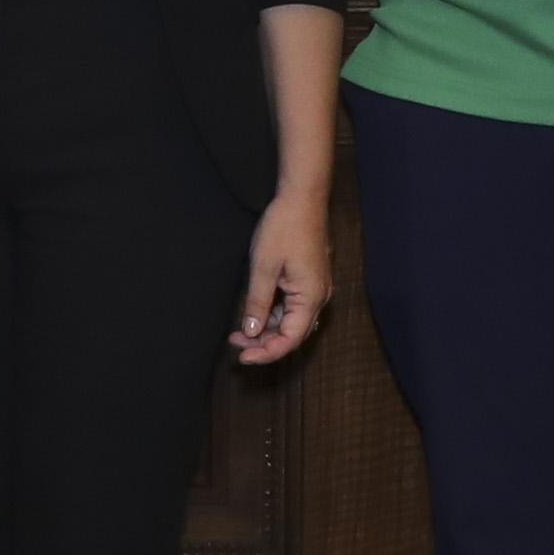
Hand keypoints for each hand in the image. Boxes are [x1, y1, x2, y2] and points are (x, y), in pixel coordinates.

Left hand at [228, 191, 328, 364]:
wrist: (302, 197)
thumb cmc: (284, 227)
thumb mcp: (263, 267)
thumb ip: (257, 303)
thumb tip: (251, 332)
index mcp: (310, 297)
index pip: (290, 340)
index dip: (266, 353)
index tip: (242, 357)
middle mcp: (318, 297)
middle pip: (292, 334)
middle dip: (264, 343)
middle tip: (235, 344)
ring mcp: (315, 288)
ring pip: (291, 322)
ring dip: (267, 330)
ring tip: (239, 332)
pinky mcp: (309, 280)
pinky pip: (292, 307)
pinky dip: (273, 314)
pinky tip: (254, 314)